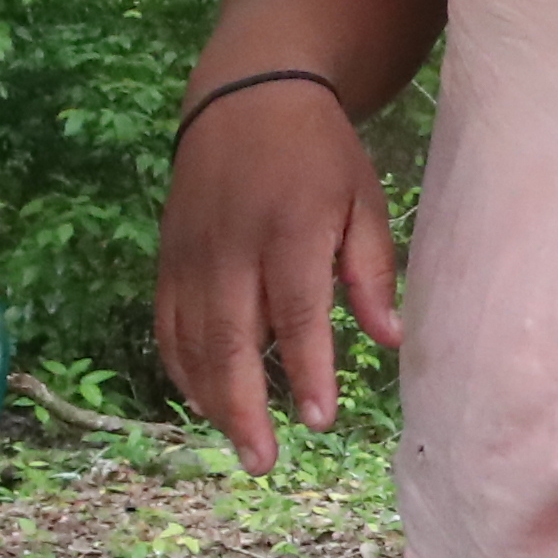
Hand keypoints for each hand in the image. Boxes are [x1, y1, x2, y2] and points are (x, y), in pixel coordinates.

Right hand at [152, 78, 399, 475]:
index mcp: (290, 228)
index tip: (320, 419)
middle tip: (265, 461)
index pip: (296, 311)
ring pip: (192, 340)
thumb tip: (391, 339)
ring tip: (242, 446)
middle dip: (245, 406)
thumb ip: (371, 270)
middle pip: (230, 338)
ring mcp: (191, 253)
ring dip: (213, 399)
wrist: (245, 96)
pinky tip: (205, 402)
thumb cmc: (319, 153)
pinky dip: (182, 369)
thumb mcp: (363, 197)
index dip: (306, 369)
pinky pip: (166, 323)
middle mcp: (232, 245)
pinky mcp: (167, 257)